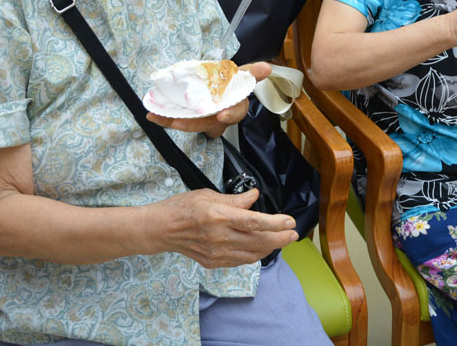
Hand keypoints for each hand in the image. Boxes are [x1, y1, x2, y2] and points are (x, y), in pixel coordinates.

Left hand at [147, 62, 271, 137]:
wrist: (219, 91)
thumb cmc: (231, 86)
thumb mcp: (242, 77)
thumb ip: (252, 73)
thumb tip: (267, 67)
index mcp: (235, 108)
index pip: (235, 113)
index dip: (229, 114)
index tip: (222, 113)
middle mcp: (220, 118)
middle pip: (208, 123)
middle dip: (193, 124)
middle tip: (179, 122)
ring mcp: (205, 121)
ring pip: (191, 125)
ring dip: (175, 122)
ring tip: (161, 118)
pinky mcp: (191, 120)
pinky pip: (179, 121)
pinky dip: (165, 119)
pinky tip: (153, 115)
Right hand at [152, 188, 297, 267]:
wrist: (162, 229)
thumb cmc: (183, 208)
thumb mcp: (209, 195)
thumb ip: (235, 199)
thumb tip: (255, 197)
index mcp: (219, 216)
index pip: (255, 222)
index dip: (276, 223)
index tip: (290, 222)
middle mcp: (220, 237)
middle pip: (258, 241)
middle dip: (280, 238)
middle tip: (293, 234)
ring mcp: (217, 252)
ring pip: (252, 254)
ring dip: (270, 248)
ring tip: (281, 240)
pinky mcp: (213, 262)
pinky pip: (240, 261)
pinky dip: (254, 255)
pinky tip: (261, 248)